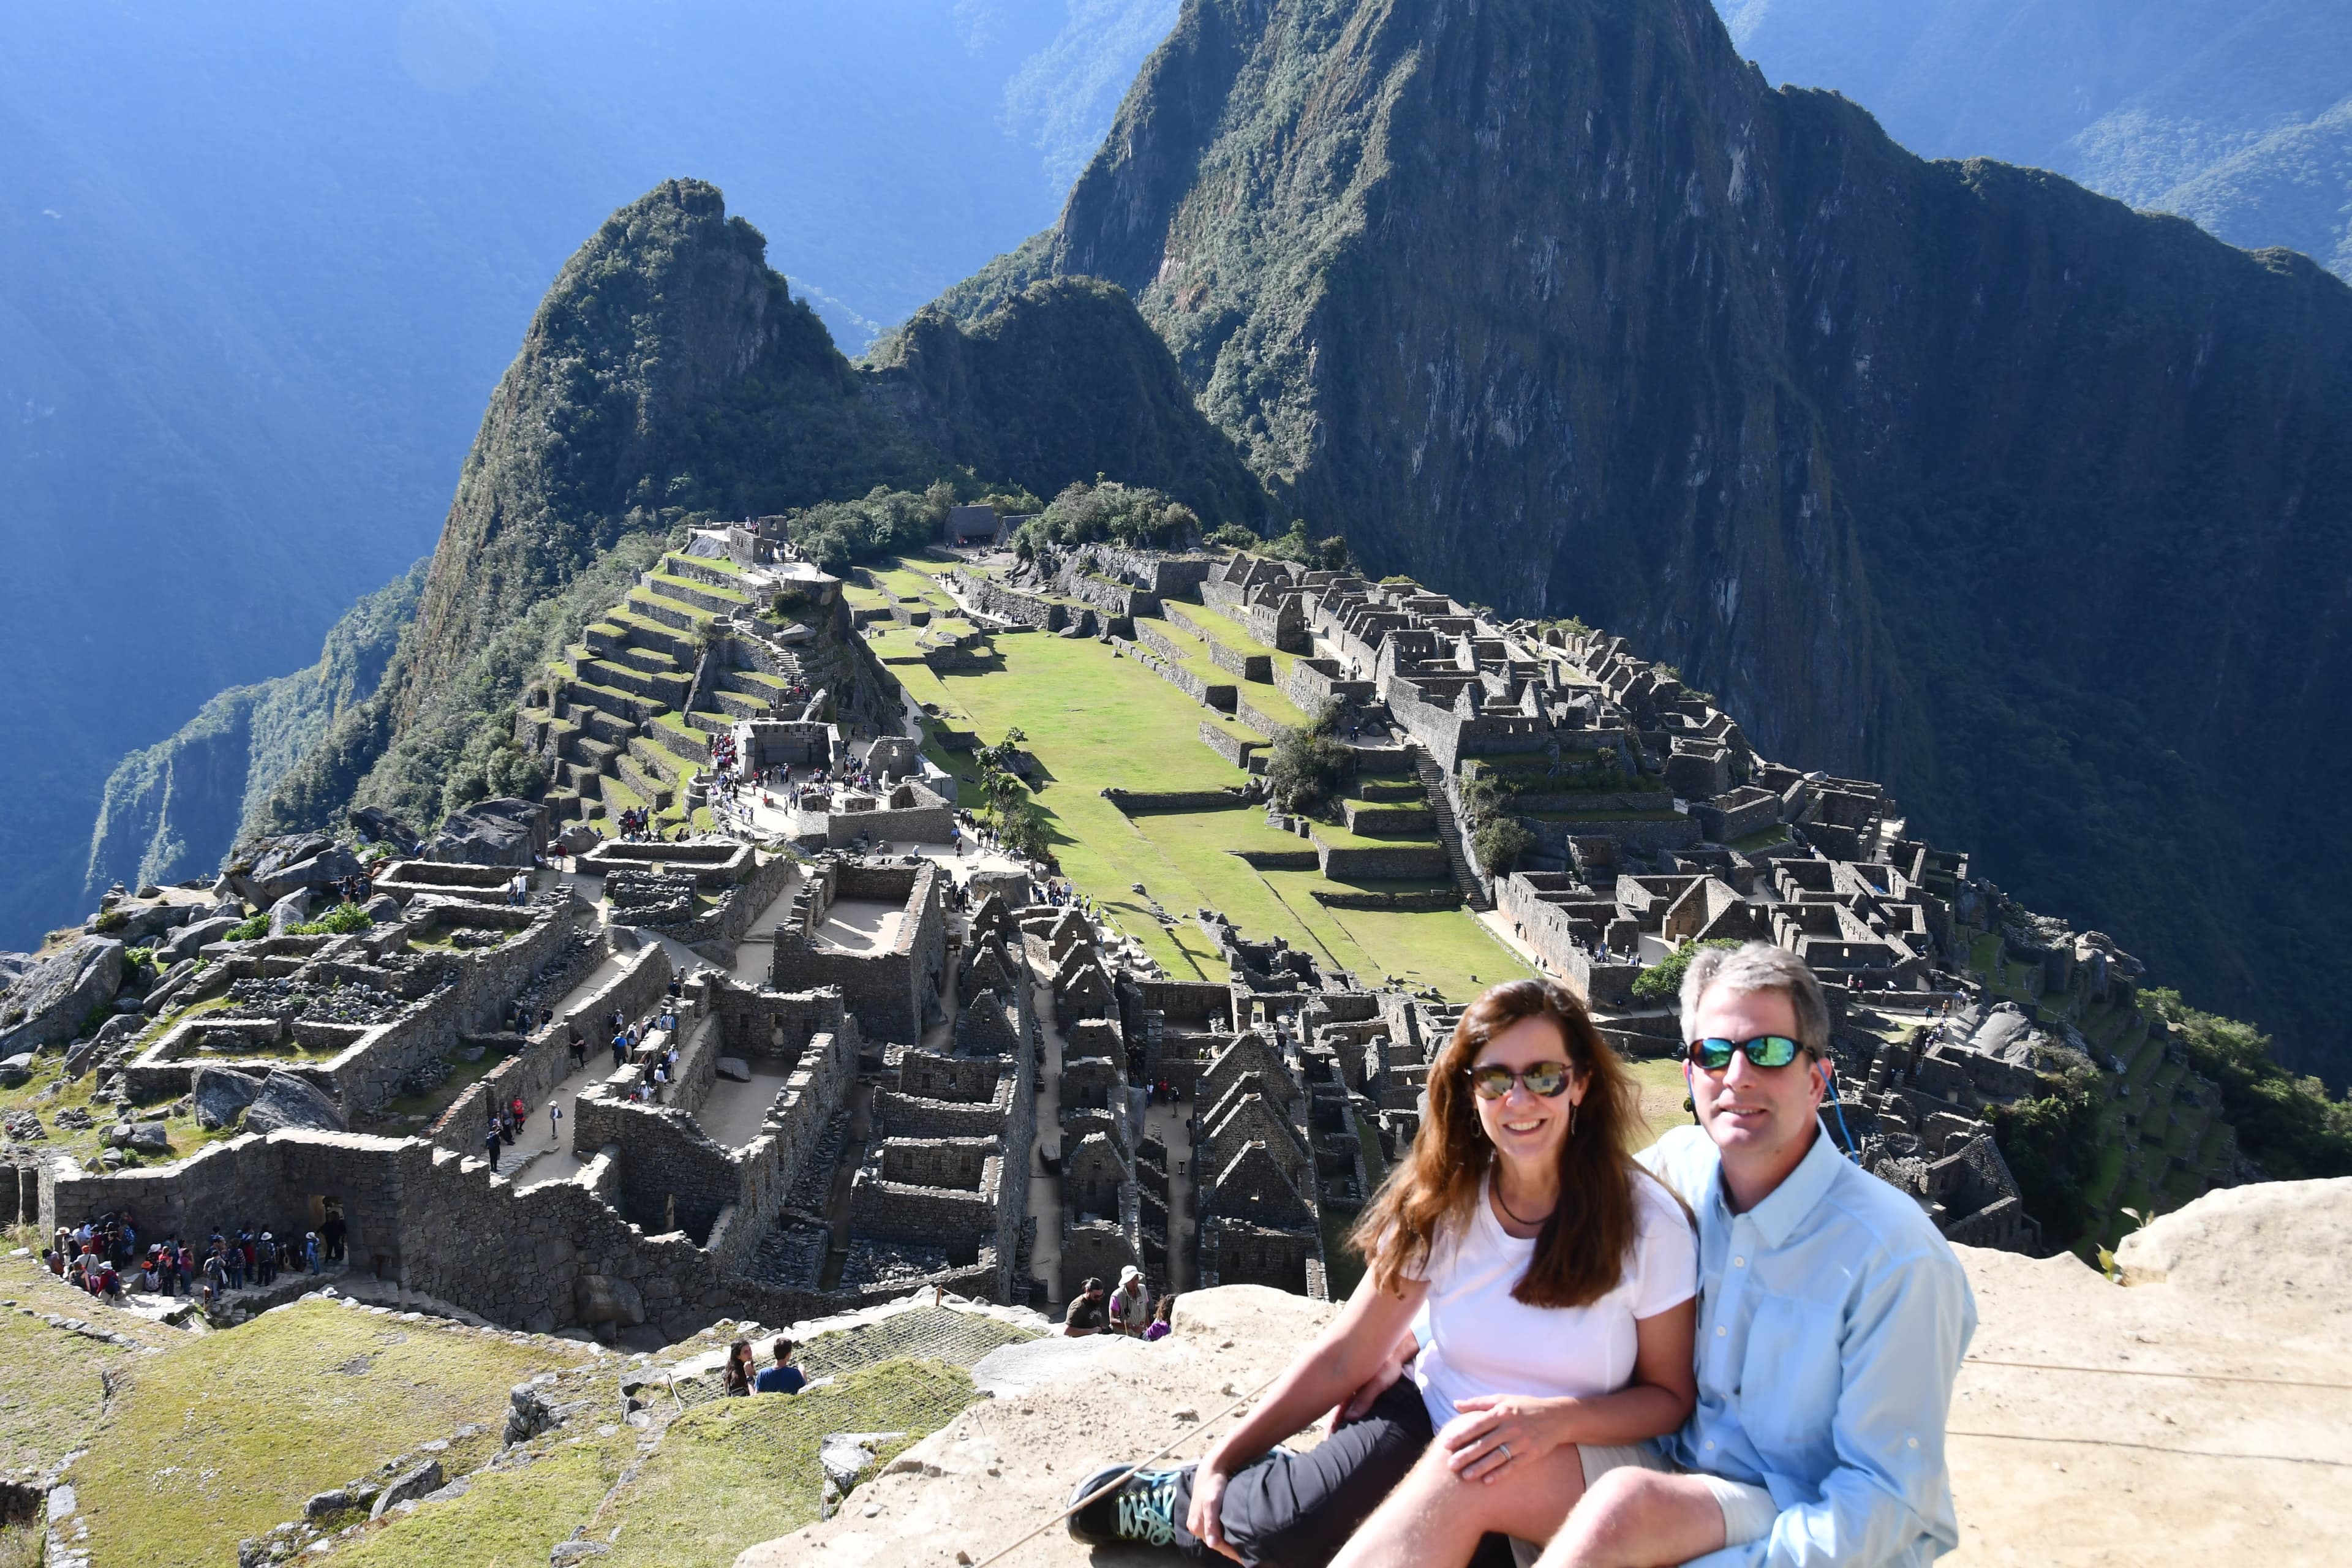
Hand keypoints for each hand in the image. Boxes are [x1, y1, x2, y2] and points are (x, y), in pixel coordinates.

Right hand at [1186, 1465, 1244, 1561]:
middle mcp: (1195, 1527)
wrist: (1211, 1469)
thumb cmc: (1213, 1485)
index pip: (1217, 1546)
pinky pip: (1216, 1531)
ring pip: (1216, 1538)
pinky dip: (1225, 1536)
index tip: (1247, 1558)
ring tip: (1245, 1548)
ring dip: (1228, 1543)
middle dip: (1231, 1550)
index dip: (1232, 1553)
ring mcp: (1199, 1522)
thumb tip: (1212, 1544)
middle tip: (1249, 1554)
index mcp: (1196, 1526)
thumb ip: (1211, 1524)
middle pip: (1216, 1544)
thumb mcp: (1212, 1503)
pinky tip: (1235, 1536)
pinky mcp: (1204, 1517)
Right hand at [1327, 1329, 1418, 1434]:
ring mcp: (1355, 1384)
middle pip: (1338, 1408)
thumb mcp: (1378, 1381)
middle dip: (1334, 1423)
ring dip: (1341, 1417)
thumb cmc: (1388, 1364)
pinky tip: (1351, 1417)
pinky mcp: (1363, 1384)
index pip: (1337, 1410)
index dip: (1332, 1424)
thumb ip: (1365, 1398)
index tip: (1327, 1438)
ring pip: (1345, 1404)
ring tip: (1337, 1433)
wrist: (1397, 1348)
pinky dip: (1349, 1410)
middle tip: (1328, 1441)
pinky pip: (1353, 1399)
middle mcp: (1349, 1385)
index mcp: (1348, 1385)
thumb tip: (1350, 1417)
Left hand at [1440, 1394, 1569, 1484]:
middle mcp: (1511, 1427)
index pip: (1477, 1425)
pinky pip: (1514, 1466)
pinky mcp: (1532, 1454)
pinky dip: (1501, 1473)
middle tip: (1450, 1465)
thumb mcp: (1503, 1399)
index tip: (1446, 1443)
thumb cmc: (1526, 1407)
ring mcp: (1522, 1442)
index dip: (1461, 1435)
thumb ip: (1478, 1403)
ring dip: (1481, 1467)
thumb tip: (1455, 1404)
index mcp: (1502, 1412)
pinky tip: (1487, 1481)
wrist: (1558, 1417)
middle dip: (1466, 1454)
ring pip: (1498, 1456)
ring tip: (1465, 1476)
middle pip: (1485, 1443)